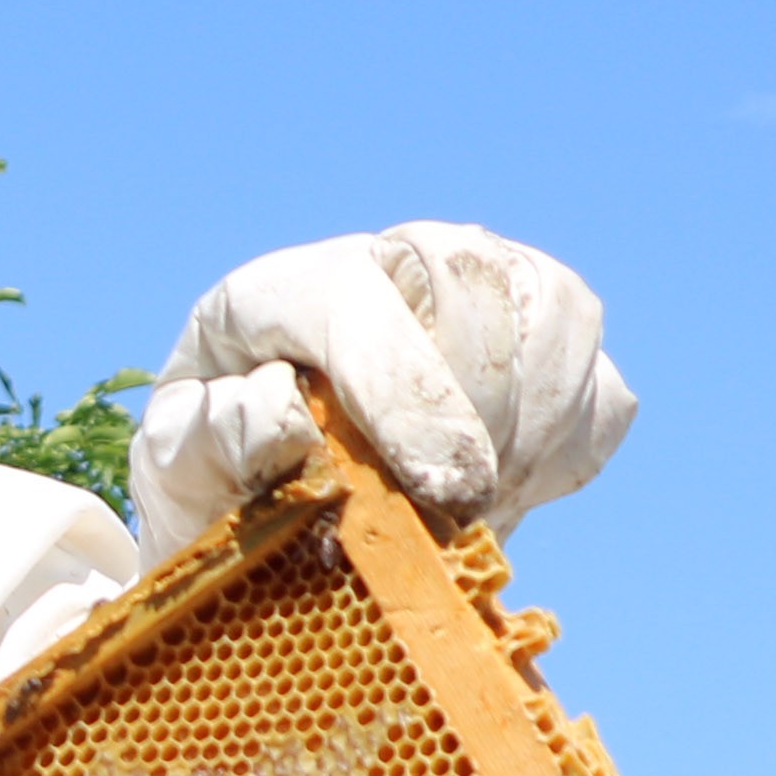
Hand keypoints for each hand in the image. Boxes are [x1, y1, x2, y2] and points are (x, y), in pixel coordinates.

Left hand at [130, 225, 631, 570]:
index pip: (354, 301)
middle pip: (472, 286)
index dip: (405, 392)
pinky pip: (597, 382)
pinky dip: (570, 446)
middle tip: (459, 512)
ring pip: (555, 312)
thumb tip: (287, 415)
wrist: (265, 490)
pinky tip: (514, 494)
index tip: (440, 490)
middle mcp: (389, 263)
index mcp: (281, 289)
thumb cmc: (214, 474)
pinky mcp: (543, 349)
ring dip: (536, 424)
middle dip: (477, 411)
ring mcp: (479, 290)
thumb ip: (212, 436)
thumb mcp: (177, 466)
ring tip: (483, 508)